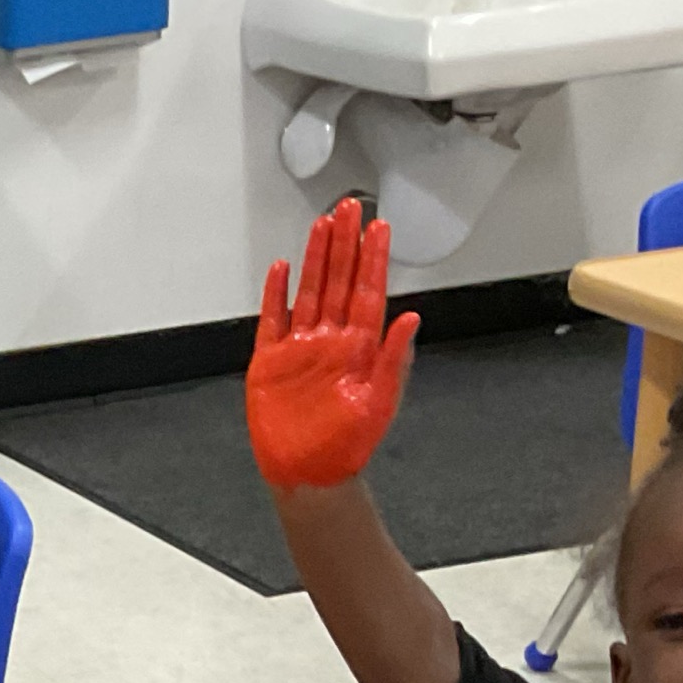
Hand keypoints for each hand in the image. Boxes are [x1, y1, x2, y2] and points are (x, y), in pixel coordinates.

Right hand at [246, 198, 418, 490]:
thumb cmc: (348, 445)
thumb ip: (394, 359)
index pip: (367, 291)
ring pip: (309, 290)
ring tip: (322, 226)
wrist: (310, 473)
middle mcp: (331, 340)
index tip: (379, 228)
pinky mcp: (271, 361)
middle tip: (349, 209)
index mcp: (360, 347)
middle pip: (338, 280)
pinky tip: (281, 270)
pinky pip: (273, 319)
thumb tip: (411, 320)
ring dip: (315, 258)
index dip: (373, 258)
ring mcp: (300, 348)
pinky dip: (276, 294)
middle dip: (345, 243)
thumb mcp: (380, 402)